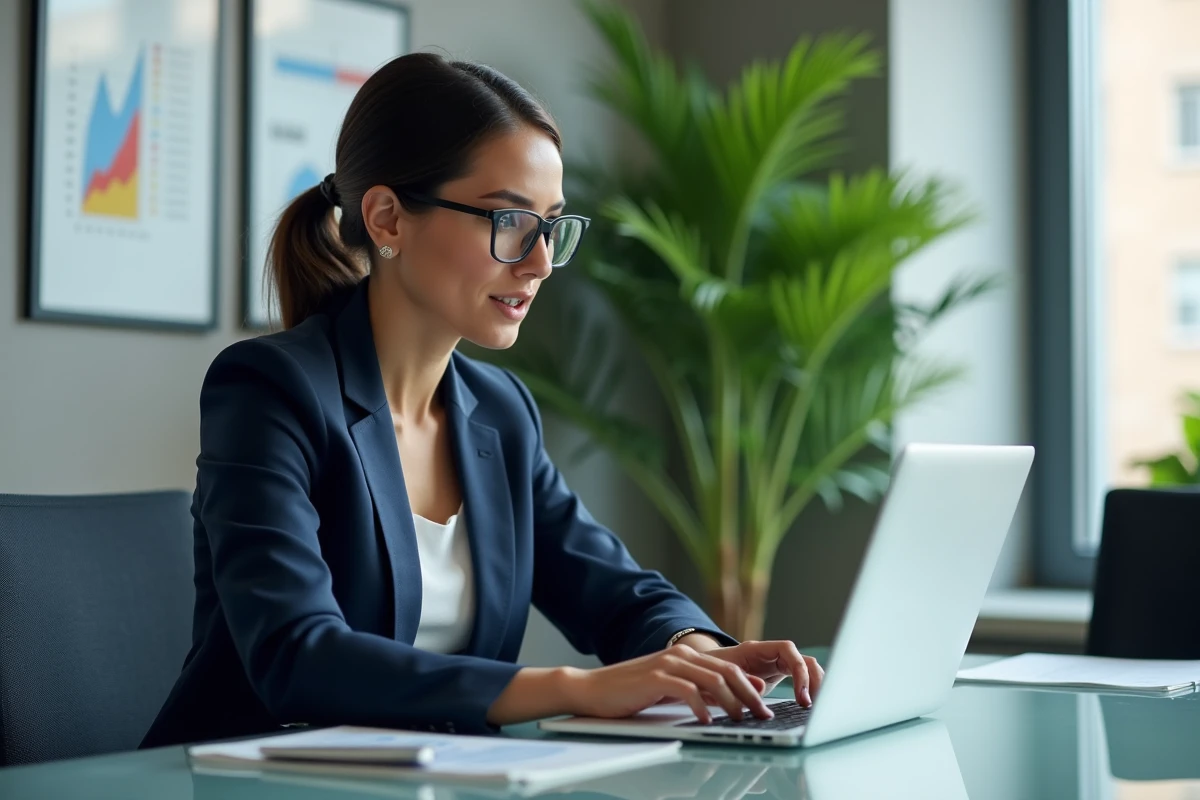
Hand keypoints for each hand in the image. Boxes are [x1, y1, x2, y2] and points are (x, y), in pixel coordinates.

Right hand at [561, 644, 773, 723]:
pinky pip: (688, 690)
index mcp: (687, 655)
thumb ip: (699, 689)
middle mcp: (681, 655)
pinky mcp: (656, 678)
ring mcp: (669, 664)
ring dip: (731, 702)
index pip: (729, 668)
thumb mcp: (670, 689)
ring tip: (740, 720)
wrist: (593, 688)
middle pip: (728, 672)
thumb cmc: (631, 692)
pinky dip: (702, 706)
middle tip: (762, 715)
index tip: (765, 706)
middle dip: (749, 695)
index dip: (750, 686)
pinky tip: (707, 720)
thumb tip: (731, 698)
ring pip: (713, 680)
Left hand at [705, 640, 823, 706]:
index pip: (787, 649)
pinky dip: (807, 690)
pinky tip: (807, 707)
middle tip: (813, 706)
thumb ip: (740, 681)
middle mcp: (770, 655)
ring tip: (815, 708)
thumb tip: (761, 687)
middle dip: (814, 680)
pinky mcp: (777, 675)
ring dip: (815, 686)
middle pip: (803, 659)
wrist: (701, 672)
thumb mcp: (720, 676)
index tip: (801, 695)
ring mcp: (775, 664)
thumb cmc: (708, 671)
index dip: (798, 671)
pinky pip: (799, 679)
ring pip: (805, 669)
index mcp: (756, 650)